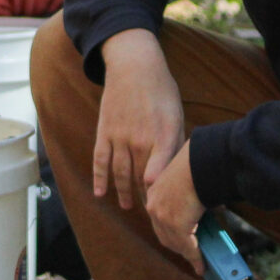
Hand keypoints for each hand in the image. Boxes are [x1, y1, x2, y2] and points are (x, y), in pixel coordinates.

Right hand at [92, 29, 185, 210]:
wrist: (134, 66)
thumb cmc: (161, 91)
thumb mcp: (176, 115)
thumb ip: (176, 143)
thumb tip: (180, 169)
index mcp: (163, 136)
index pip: (162, 173)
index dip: (161, 193)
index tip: (163, 209)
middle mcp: (140, 139)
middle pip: (141, 177)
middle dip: (145, 198)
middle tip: (151, 214)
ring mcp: (119, 136)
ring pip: (121, 173)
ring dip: (123, 193)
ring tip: (128, 207)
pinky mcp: (104, 132)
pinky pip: (100, 160)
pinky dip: (100, 178)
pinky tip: (100, 194)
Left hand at [145, 140, 204, 272]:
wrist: (202, 160)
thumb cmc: (200, 163)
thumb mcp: (187, 179)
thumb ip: (187, 195)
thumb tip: (202, 209)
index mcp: (154, 190)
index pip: (159, 218)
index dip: (170, 231)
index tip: (180, 240)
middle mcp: (153, 204)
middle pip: (163, 234)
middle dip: (178, 246)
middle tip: (191, 253)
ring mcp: (163, 216)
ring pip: (174, 243)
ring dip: (187, 254)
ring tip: (198, 261)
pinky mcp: (176, 225)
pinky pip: (188, 247)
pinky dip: (196, 258)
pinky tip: (202, 264)